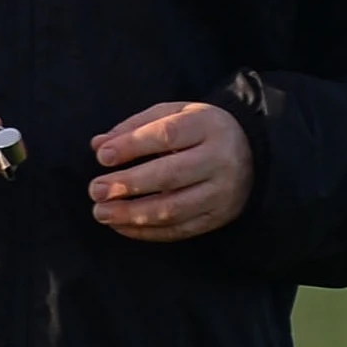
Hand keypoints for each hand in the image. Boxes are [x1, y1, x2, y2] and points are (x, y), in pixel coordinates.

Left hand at [88, 101, 251, 240]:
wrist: (251, 154)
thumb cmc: (198, 131)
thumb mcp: (173, 115)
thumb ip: (135, 126)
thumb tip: (98, 145)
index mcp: (207, 126)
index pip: (167, 136)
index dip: (131, 146)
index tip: (102, 157)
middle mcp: (220, 159)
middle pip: (169, 175)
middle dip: (127, 185)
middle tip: (95, 190)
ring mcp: (222, 192)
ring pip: (173, 209)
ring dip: (132, 214)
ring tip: (101, 212)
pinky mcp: (219, 217)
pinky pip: (180, 229)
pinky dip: (146, 231)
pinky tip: (120, 226)